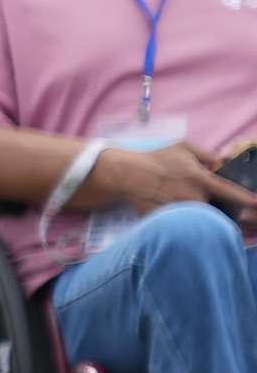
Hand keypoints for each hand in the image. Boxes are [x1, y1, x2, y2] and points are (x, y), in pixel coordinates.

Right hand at [86, 138, 254, 220]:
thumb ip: (207, 155)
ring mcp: (181, 210)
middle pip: (219, 211)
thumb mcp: (184, 147)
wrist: (127, 174)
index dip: (248, 200)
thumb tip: (225, 163)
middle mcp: (194, 196)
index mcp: (201, 179)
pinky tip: (184, 221)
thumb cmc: (157, 159)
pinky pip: (184, 225)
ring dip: (206, 219)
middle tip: (217, 208)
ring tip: (200, 215)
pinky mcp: (168, 220)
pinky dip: (187, 225)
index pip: (231, 191)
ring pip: (202, 220)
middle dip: (222, 211)